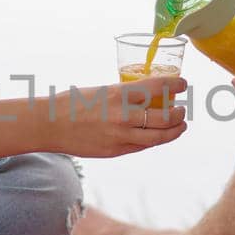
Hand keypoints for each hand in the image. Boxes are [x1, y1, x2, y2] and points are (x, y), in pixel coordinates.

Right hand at [49, 76, 188, 157]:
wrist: (50, 124)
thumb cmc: (73, 103)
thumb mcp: (102, 91)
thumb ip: (124, 96)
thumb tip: (146, 96)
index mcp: (119, 94)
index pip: (158, 87)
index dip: (176, 85)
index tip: (183, 84)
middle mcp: (123, 115)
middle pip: (164, 117)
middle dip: (179, 113)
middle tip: (182, 109)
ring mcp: (120, 136)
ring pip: (158, 137)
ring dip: (174, 130)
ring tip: (180, 125)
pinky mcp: (115, 151)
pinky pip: (142, 146)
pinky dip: (154, 140)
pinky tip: (159, 136)